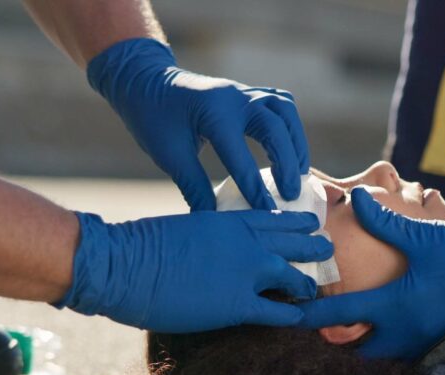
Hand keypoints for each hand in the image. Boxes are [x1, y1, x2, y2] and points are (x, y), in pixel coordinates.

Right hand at [55, 210, 331, 332]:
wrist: (123, 264)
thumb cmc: (140, 246)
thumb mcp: (183, 228)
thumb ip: (206, 234)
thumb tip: (210, 246)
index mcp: (228, 220)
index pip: (273, 217)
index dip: (294, 220)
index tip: (309, 220)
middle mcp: (245, 242)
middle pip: (292, 240)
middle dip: (312, 244)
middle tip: (327, 245)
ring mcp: (245, 272)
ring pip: (292, 274)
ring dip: (308, 280)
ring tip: (318, 284)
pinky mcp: (237, 304)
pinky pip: (276, 311)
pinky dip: (292, 314)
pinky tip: (302, 317)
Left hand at [87, 38, 308, 210]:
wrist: (146, 82)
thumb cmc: (153, 119)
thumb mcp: (170, 156)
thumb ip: (195, 187)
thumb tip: (213, 221)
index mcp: (213, 112)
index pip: (241, 155)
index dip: (254, 187)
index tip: (267, 212)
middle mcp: (234, 97)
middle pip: (275, 129)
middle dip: (286, 163)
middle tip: (289, 195)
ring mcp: (244, 91)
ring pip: (285, 112)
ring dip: (296, 142)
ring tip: (299, 173)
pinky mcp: (248, 92)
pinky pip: (281, 104)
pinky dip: (290, 126)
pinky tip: (290, 148)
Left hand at [296, 188, 444, 359]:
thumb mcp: (424, 235)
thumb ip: (384, 221)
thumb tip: (355, 199)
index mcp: (397, 305)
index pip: (341, 315)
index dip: (311, 314)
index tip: (289, 312)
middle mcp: (408, 331)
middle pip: (360, 346)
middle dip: (343, 336)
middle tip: (329, 316)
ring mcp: (426, 340)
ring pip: (384, 349)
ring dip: (369, 337)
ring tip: (358, 317)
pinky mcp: (442, 339)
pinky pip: (407, 347)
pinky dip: (394, 336)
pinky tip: (394, 315)